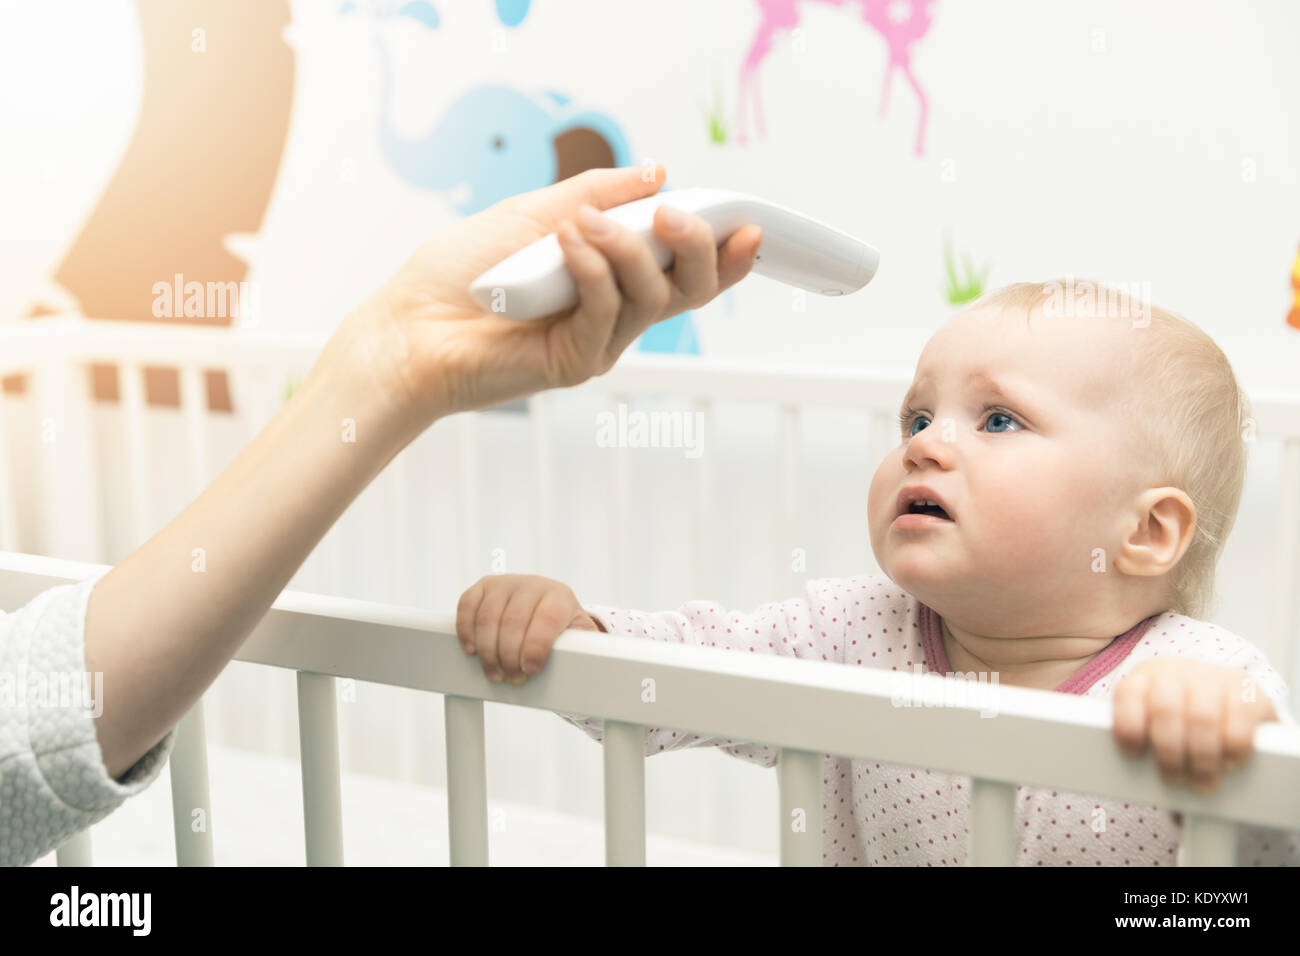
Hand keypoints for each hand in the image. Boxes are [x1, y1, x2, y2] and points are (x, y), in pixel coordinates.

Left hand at [320, 164, 762, 437]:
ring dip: (626, 249)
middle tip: (673, 216)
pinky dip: (592, 270)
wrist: (409, 325)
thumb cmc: (462, 271)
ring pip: (652, 297)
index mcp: (612, 279)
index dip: (722, 251)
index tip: (748, 223)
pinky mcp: (576, 362)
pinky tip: (565, 244)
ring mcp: (599, 341)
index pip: (681, 268)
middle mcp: (615, 314)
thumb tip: (657, 173)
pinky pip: (607, 311)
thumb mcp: (534, 213)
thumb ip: (597, 196)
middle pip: (688, 289)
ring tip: (582, 222)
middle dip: (697, 248)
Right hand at [456, 574, 604, 684]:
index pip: (546, 619)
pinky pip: (467, 606)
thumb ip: (584, 647)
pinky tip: (473, 650)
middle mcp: (531, 584)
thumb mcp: (577, 637)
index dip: (536, 646)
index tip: (531, 669)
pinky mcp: (482, 587)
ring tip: (494, 672)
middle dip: (510, 656)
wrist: (544, 605)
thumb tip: (591, 665)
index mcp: (559, 596)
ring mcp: (504, 583)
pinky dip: (467, 631)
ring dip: (488, 651)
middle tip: (512, 678)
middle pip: (513, 621)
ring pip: (488, 617)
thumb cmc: (561, 628)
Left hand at [1112, 659, 1278, 792]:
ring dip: (1201, 758)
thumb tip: (1129, 776)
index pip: (1127, 695)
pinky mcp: (1248, 692)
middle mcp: (1176, 672)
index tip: (1135, 756)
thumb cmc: (1181, 722)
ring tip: (1201, 782)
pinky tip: (1228, 764)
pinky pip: (1239, 724)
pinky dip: (1233, 751)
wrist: (1231, 699)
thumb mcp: (1155, 724)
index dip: (1129, 729)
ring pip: (1203, 718)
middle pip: (1166, 709)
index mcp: (1143, 678)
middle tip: (1173, 779)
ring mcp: (1213, 677)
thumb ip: (1142, 739)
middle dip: (1169, 752)